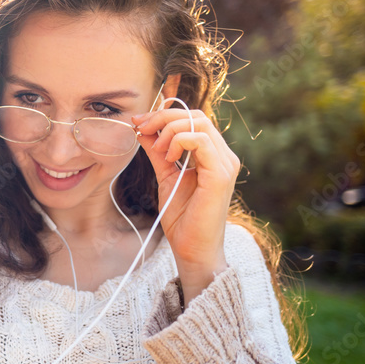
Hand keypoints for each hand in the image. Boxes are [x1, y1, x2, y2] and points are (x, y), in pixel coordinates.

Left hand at [132, 105, 240, 304]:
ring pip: (199, 123)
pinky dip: (178, 142)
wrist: (192, 248)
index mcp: (213, 155)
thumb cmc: (182, 217)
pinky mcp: (220, 174)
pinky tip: (168, 157)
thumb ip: (157, 152)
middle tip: (141, 128)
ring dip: (169, 129)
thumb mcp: (165, 176)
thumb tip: (142, 129)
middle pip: (197, 115)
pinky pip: (201, 141)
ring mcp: (225, 164)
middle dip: (163, 117)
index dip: (165, 115)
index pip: (194, 119)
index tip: (139, 122)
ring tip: (156, 148)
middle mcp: (224, 156)